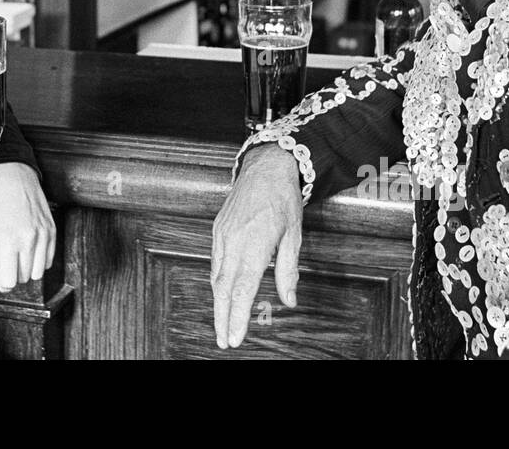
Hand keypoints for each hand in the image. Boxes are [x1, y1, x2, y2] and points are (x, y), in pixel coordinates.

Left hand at [0, 162, 54, 292]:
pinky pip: (49, 260)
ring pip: (39, 273)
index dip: (3, 283)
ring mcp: (43, 235)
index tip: (0, 279)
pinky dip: (39, 260)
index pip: (9, 281)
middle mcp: (29, 239)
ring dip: (27, 269)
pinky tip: (30, 249)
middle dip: (14, 275)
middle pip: (24, 278)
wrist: (14, 175)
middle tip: (7, 262)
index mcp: (8, 240)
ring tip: (18, 255)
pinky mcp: (52, 230)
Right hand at [210, 143, 303, 348]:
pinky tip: (221, 294)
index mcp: (255, 243)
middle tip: (224, 341)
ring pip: (216, 276)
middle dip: (222, 317)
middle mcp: (234, 240)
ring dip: (218, 303)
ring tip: (222, 325)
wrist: (265, 167)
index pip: (243, 288)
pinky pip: (215, 262)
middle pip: (223, 288)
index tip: (235, 337)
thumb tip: (288, 301)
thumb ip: (288, 270)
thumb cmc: (282, 199)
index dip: (237, 315)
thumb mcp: (294, 235)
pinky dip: (217, 282)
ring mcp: (222, 235)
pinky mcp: (217, 230)